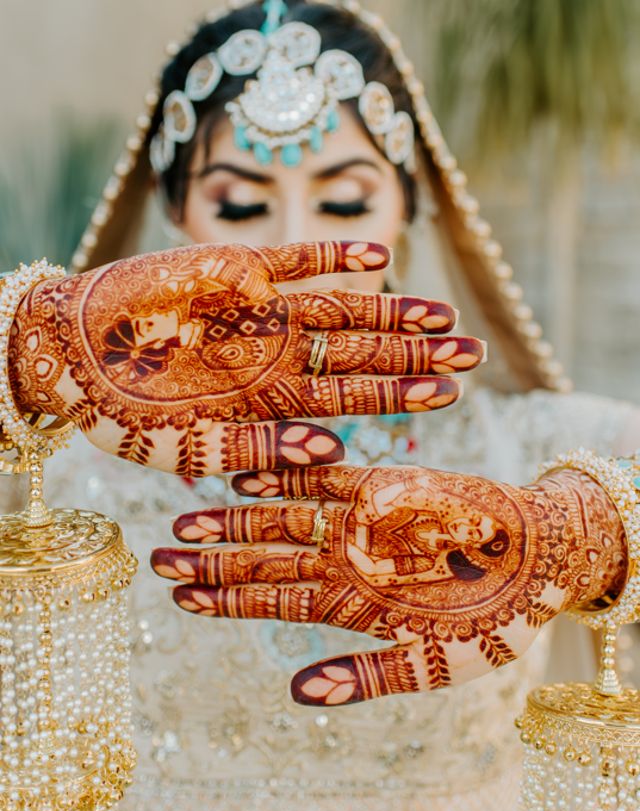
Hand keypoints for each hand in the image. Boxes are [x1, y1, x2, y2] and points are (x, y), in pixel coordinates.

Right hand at [8, 241, 482, 473]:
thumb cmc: (123, 413)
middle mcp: (278, 357)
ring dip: (392, 308)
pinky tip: (380, 257)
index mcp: (271, 401)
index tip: (450, 394)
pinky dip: (334, 257)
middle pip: (361, 354)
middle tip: (473, 353)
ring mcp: (263, 312)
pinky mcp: (238, 269)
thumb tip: (333, 452)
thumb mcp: (191, 446)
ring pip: (342, 308)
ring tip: (444, 312)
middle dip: (415, 354)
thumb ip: (260, 448)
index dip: (398, 394)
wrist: (72, 354)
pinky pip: (296, 262)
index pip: (350, 399)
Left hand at [153, 464, 625, 704]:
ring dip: (236, 519)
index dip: (222, 598)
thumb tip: (295, 696)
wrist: (538, 562)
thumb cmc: (489, 623)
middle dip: (211, 559)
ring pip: (284, 519)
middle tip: (159, 555)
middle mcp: (344, 558)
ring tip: (186, 519)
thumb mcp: (426, 666)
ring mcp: (360, 522)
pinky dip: (289, 478)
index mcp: (349, 602)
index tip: (177, 595)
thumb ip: (362, 678)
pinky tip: (248, 475)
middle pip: (264, 558)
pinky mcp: (386, 486)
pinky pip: (328, 480)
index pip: (270, 599)